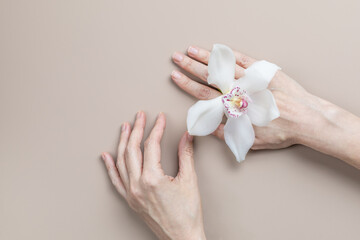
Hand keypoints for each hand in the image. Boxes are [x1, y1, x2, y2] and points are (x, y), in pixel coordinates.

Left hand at [101, 112, 205, 239]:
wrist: (181, 238)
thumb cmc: (187, 214)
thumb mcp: (190, 181)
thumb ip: (186, 155)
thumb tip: (187, 136)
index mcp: (152, 179)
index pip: (151, 145)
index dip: (156, 128)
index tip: (160, 118)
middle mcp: (137, 185)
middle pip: (132, 149)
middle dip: (136, 129)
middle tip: (140, 116)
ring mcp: (131, 193)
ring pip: (121, 161)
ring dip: (122, 142)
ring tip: (125, 127)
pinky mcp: (130, 200)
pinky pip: (115, 180)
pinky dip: (110, 166)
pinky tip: (106, 156)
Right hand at [171, 45, 316, 149]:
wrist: (306, 119)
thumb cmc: (279, 132)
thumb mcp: (250, 140)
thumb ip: (226, 132)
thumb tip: (207, 126)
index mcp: (233, 107)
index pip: (203, 93)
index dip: (187, 84)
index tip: (175, 76)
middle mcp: (239, 90)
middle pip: (209, 76)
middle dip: (190, 66)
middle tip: (176, 58)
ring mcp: (251, 78)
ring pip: (223, 65)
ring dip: (206, 57)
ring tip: (191, 50)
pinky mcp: (263, 71)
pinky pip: (243, 59)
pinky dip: (229, 54)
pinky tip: (218, 49)